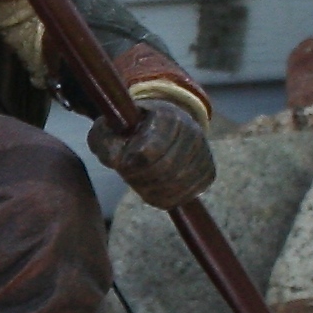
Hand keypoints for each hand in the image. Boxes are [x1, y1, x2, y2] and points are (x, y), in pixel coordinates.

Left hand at [89, 100, 213, 210]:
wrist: (158, 125)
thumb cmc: (129, 129)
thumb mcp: (109, 129)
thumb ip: (105, 143)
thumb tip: (116, 161)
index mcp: (166, 114)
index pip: (150, 150)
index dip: (131, 164)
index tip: (122, 163)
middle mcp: (191, 129)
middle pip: (165, 169)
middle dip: (140, 179)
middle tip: (128, 176)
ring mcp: (203, 150)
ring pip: (178, 184)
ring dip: (152, 190)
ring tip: (139, 183)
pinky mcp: (208, 170)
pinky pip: (188, 194)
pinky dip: (166, 198)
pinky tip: (153, 190)